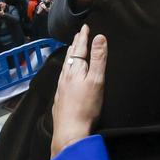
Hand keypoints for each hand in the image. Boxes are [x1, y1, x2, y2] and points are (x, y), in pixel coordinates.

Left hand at [49, 25, 106, 159]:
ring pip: (65, 67)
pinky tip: (66, 76)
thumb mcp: (96, 80)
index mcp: (75, 70)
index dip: (83, 37)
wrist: (70, 132)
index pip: (80, 49)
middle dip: (75, 44)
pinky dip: (66, 70)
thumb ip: (98, 58)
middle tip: (78, 35)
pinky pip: (62, 78)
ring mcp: (61, 88)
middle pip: (70, 56)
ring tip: (71, 51)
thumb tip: (99, 37)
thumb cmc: (86, 107)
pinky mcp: (60, 98)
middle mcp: (66, 76)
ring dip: (70, 56)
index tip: (84, 27)